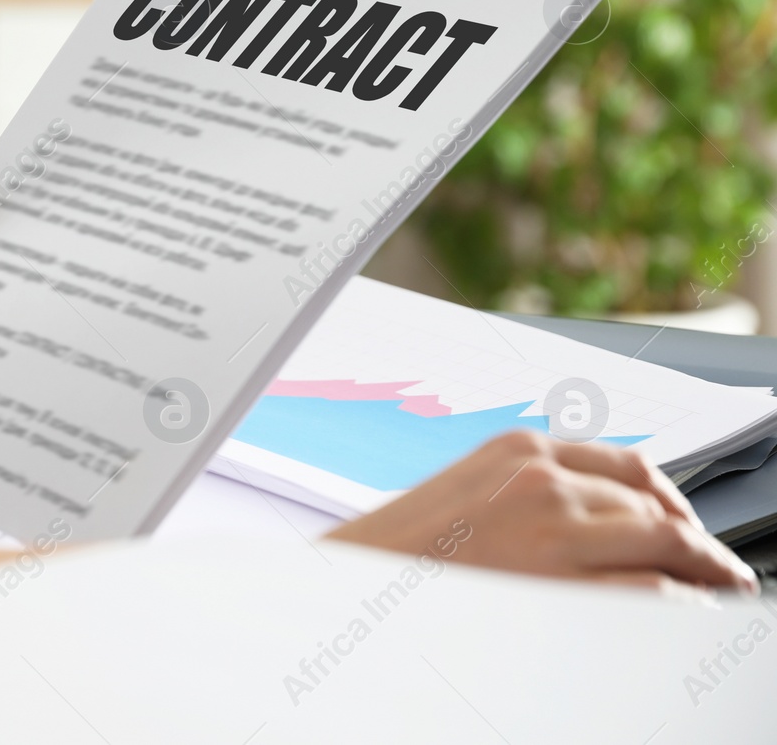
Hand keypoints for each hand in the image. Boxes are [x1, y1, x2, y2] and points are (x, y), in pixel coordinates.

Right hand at [327, 429, 757, 594]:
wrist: (347, 587)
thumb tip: (588, 521)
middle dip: (699, 539)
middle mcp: (542, 480)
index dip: (672, 500)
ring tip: (722, 597)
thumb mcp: (464, 498)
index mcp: (517, 450)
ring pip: (667, 543)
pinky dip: (686, 607)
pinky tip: (692, 619)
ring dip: (706, 573)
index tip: (687, 525)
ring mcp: (555, 531)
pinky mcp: (561, 584)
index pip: (627, 465)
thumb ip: (524, 495)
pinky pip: (653, 594)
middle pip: (654, 504)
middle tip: (719, 570)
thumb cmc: (394, 554)